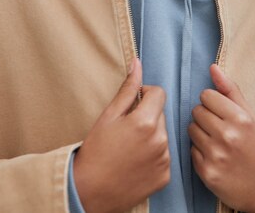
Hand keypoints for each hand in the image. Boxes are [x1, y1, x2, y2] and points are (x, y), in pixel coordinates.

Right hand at [73, 58, 169, 212]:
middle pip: (161, 114)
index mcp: (146, 122)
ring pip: (163, 134)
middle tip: (126, 129)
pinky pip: (164, 155)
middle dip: (147, 115)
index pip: (159, 93)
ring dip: (151, 134)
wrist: (90, 191)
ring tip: (129, 147)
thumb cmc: (96, 150)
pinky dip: (153, 154)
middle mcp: (160, 140)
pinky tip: (135, 161)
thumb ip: (127, 89)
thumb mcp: (108, 115)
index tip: (132, 104)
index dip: (145, 94)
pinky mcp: (165, 176)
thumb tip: (137, 63)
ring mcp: (164, 160)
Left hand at [188, 64, 254, 212]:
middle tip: (219, 128)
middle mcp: (227, 136)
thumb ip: (230, 89)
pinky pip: (190, 150)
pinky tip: (214, 156)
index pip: (206, 95)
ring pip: (191, 129)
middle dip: (205, 116)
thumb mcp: (249, 115)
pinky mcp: (206, 173)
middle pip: (196, 111)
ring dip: (200, 133)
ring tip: (216, 141)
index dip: (212, 102)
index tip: (222, 112)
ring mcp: (216, 156)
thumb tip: (212, 67)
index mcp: (240, 119)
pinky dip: (199, 152)